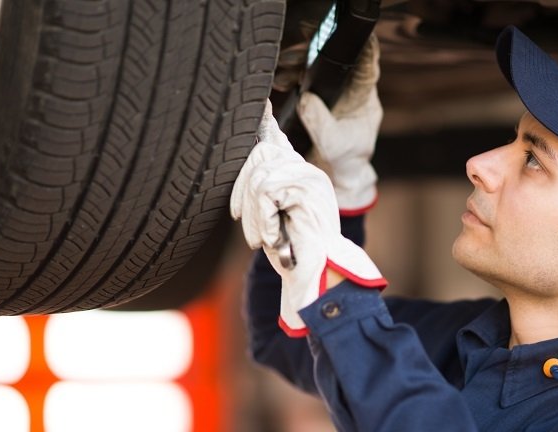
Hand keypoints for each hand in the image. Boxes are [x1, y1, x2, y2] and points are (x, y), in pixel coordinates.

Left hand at [231, 102, 386, 336]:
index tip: (258, 104)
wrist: (316, 275)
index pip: (276, 139)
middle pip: (259, 154)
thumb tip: (248, 165)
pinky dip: (262, 218)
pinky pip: (266, 190)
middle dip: (242, 190)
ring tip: (264, 237)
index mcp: (298, 174)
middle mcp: (307, 170)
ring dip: (253, 213)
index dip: (264, 121)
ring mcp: (310, 177)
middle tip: (244, 225)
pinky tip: (272, 235)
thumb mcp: (271, 215)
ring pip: (260, 175)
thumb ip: (262, 190)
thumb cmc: (293, 250)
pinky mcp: (308, 188)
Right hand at [297, 34, 381, 214]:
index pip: (366, 67)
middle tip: (293, 58)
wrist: (335, 176)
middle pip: (337, 60)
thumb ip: (320, 122)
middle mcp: (351, 90)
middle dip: (315, 54)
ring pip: (319, 66)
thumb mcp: (332, 144)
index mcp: (363, 99)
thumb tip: (305, 97)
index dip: (360, 49)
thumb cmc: (341, 162)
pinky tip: (281, 81)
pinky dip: (293, 76)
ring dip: (299, 65)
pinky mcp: (319, 96)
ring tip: (282, 74)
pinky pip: (306, 78)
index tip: (348, 37)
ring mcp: (335, 92)